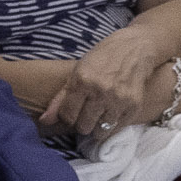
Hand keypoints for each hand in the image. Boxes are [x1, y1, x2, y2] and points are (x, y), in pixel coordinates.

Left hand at [38, 28, 170, 141]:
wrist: (135, 49)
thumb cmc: (102, 58)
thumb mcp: (77, 71)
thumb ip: (60, 98)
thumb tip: (45, 121)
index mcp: (82, 80)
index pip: (68, 116)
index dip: (67, 117)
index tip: (72, 111)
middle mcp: (100, 92)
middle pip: (83, 127)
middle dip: (82, 123)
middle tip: (86, 113)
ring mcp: (119, 100)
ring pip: (100, 131)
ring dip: (97, 126)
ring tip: (99, 114)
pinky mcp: (133, 106)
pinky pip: (116, 129)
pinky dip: (111, 125)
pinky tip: (111, 113)